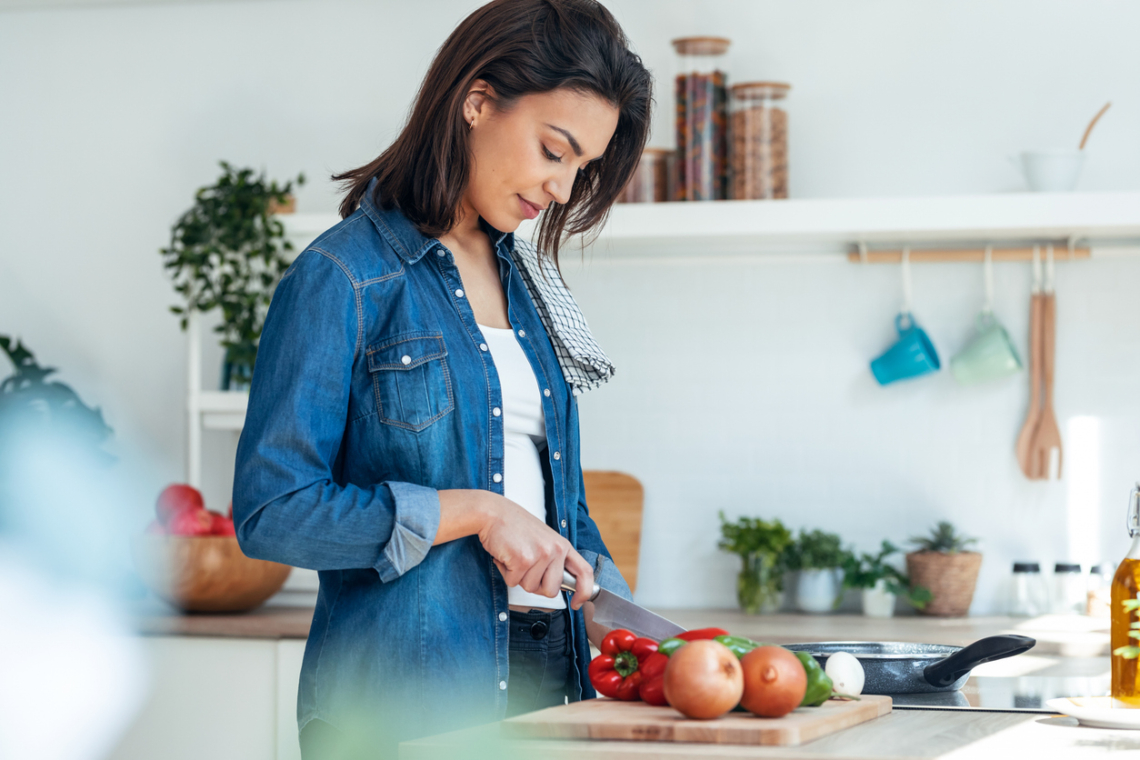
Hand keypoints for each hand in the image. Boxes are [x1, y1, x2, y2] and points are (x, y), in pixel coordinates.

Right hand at [476, 492, 594, 609]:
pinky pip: (513, 582)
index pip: (585, 572)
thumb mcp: (544, 540)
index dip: (584, 593)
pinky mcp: (523, 560)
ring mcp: (540, 555)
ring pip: (530, 587)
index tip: (576, 603)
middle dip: (535, 585)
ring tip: (514, 556)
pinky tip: (506, 556)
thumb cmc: (515, 526)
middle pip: (551, 590)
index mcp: (563, 546)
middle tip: (525, 567)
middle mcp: (555, 550)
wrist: (493, 513)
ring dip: (518, 577)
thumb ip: (555, 560)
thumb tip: (559, 585)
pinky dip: (505, 572)